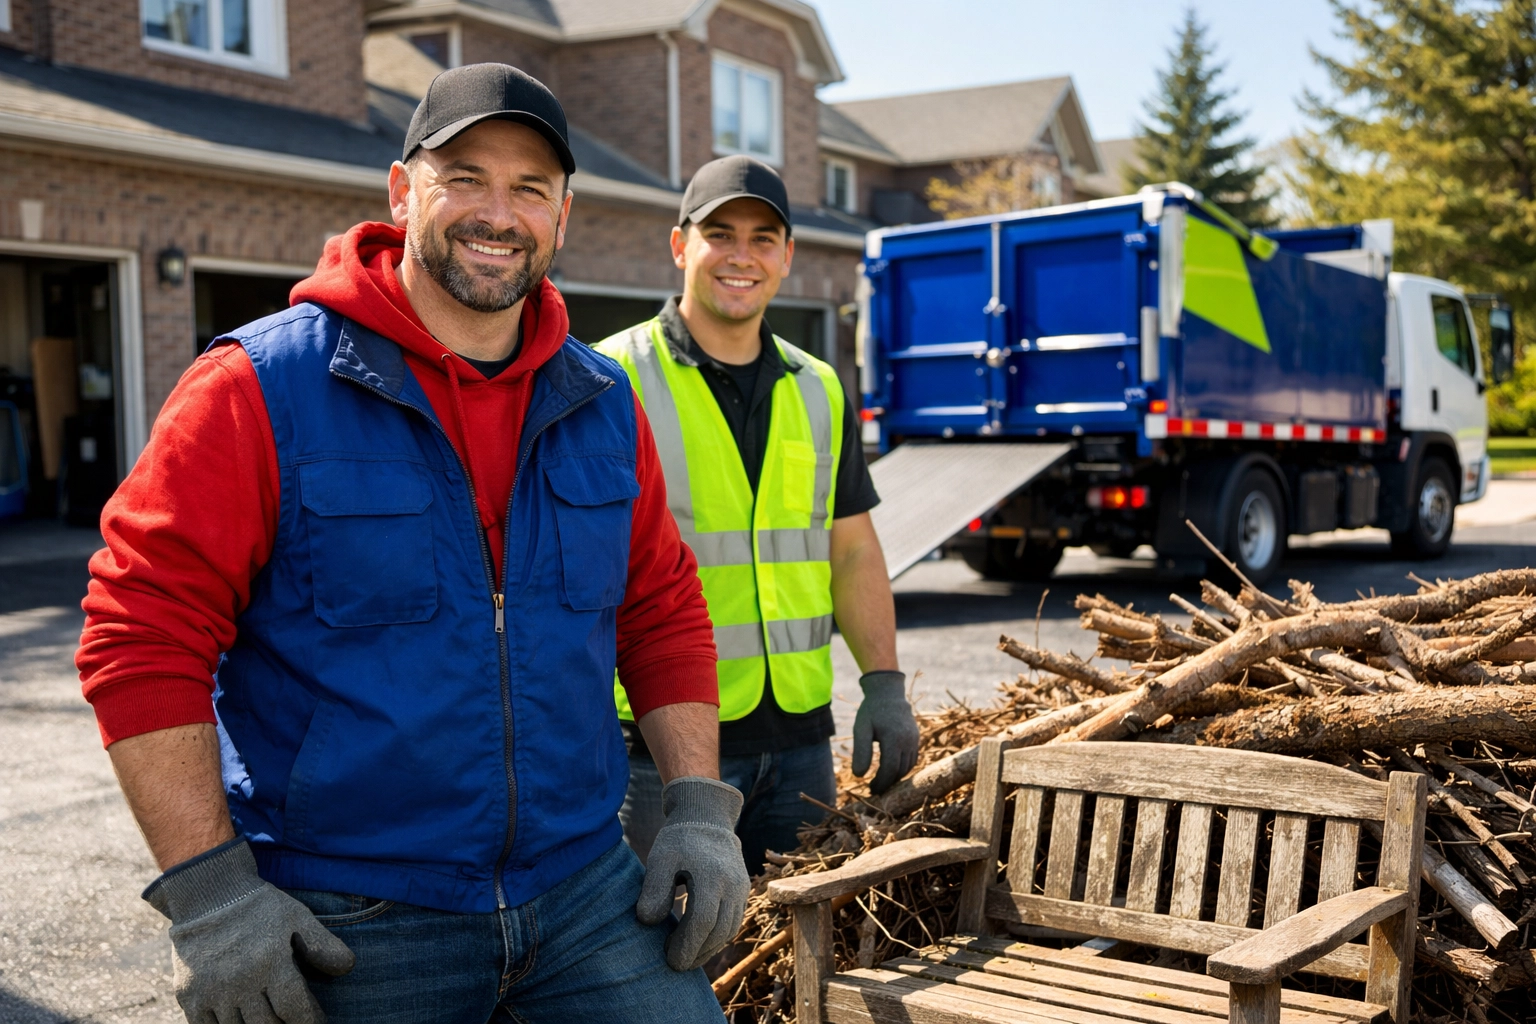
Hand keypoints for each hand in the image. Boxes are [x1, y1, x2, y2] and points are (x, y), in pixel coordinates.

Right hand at [144, 838, 354, 1022]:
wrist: (208, 895)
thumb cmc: (259, 907)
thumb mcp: (296, 917)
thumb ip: (322, 944)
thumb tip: (347, 968)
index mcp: (270, 961)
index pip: (296, 1009)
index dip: (310, 1020)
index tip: (317, 1021)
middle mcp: (240, 980)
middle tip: (294, 1020)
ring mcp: (212, 991)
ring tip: (272, 1020)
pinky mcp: (189, 997)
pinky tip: (243, 1021)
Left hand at [634, 777, 749, 971]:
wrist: (708, 818)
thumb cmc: (679, 840)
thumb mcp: (660, 857)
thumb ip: (654, 888)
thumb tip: (649, 921)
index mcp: (712, 876)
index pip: (703, 921)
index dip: (687, 945)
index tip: (669, 959)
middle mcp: (733, 885)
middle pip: (719, 931)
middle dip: (697, 953)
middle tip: (674, 964)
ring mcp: (741, 889)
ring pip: (729, 931)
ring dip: (708, 949)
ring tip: (684, 957)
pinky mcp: (743, 892)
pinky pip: (733, 923)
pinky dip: (717, 939)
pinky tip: (698, 944)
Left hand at [852, 670, 919, 793]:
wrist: (888, 693)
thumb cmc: (871, 711)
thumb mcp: (861, 729)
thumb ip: (861, 751)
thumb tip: (859, 775)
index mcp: (894, 738)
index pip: (890, 769)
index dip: (881, 783)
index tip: (871, 789)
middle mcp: (908, 740)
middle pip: (900, 771)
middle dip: (888, 783)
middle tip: (874, 789)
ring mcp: (914, 739)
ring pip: (908, 767)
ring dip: (896, 777)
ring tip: (881, 781)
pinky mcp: (916, 738)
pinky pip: (912, 759)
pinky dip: (903, 768)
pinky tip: (890, 770)